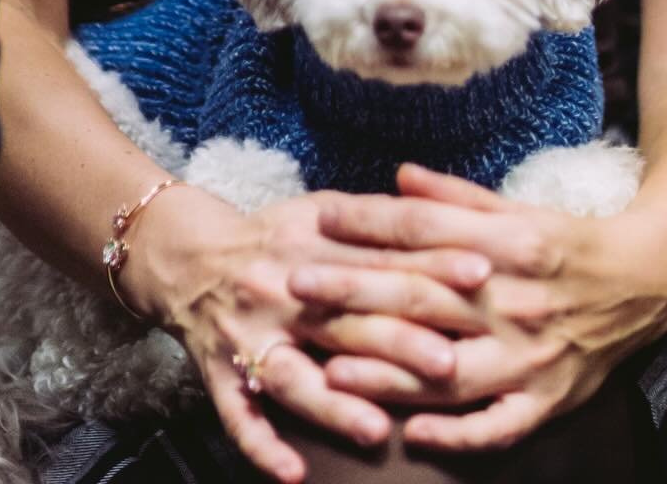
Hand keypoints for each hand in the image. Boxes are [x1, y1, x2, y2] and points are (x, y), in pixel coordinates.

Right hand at [126, 185, 490, 481]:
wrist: (186, 254)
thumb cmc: (272, 236)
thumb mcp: (319, 210)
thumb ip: (374, 220)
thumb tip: (445, 221)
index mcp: (308, 238)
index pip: (378, 254)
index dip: (430, 263)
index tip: (480, 274)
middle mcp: (277, 288)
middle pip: (343, 318)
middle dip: (396, 342)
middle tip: (449, 364)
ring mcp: (245, 335)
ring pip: (293, 376)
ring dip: (334, 405)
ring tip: (376, 430)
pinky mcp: (218, 374)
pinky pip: (238, 417)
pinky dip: (264, 447)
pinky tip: (293, 475)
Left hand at [292, 164, 666, 452]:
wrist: (646, 280)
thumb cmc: (568, 241)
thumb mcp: (517, 206)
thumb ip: (456, 196)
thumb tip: (398, 177)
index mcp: (509, 242)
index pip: (426, 229)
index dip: (370, 222)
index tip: (320, 217)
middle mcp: (516, 299)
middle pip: (423, 294)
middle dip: (354, 289)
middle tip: (297, 285)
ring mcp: (531, 356)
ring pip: (448, 367)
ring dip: (385, 369)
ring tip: (327, 365)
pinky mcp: (549, 400)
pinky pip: (498, 424)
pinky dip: (456, 431)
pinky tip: (411, 432)